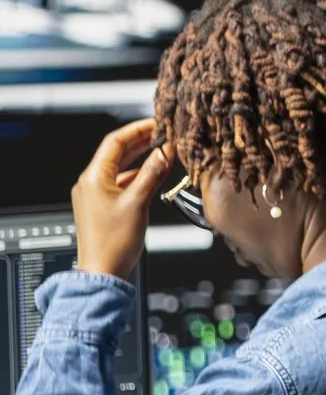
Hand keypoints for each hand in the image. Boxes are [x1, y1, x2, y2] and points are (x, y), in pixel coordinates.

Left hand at [72, 119, 167, 281]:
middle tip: (163, 134)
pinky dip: (139, 176)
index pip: (115, 142)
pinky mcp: (104, 206)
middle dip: (141, 142)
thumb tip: (164, 153)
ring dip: (141, 159)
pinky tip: (154, 176)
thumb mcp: (137, 203)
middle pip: (117, 153)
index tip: (156, 123)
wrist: (103, 271)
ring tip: (163, 151)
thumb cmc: (113, 242)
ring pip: (121, 168)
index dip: (137, 130)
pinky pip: (122, 183)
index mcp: (93, 178)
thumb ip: (152, 175)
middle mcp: (91, 183)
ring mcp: (96, 195)